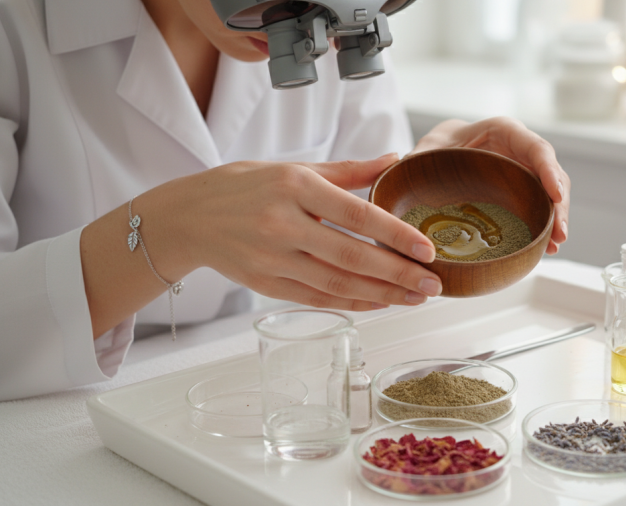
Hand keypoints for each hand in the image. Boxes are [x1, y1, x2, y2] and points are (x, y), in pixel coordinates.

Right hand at [164, 153, 442, 310]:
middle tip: (434, 284)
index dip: (394, 234)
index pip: (355, 214)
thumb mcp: (295, 167)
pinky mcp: (265, 284)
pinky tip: (381, 303)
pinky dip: (352, 303)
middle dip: (398, 274)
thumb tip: (394, 160)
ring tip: (415, 297)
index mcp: (294, 185)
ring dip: (382, 294)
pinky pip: (317, 298)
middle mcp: (282, 223)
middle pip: (350, 257)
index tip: (427, 249)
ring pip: (336, 284)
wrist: (188, 216)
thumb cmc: (245, 186)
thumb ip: (348, 170)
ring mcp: (272, 258)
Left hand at [411, 118, 569, 253]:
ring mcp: (525, 172)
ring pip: (550, 194)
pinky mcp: (523, 193)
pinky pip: (540, 208)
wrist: (441, 153)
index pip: (536, 148)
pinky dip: (544, 227)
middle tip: (558, 234)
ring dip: (555, 221)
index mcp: (504, 132)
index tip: (555, 194)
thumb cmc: (438, 146)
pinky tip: (544, 248)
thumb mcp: (427, 149)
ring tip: (553, 246)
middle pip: (551, 175)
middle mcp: (521, 151)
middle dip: (558, 205)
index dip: (548, 171)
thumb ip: (418, 158)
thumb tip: (400, 170)